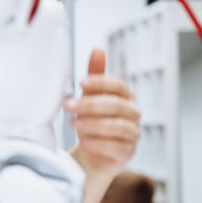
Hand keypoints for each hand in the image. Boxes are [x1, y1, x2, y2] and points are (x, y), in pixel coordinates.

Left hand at [63, 48, 139, 177]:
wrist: (90, 153)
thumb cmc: (91, 120)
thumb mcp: (89, 97)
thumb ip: (95, 75)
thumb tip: (98, 49)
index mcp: (125, 97)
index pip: (118, 85)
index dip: (100, 83)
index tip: (80, 83)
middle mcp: (133, 114)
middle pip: (116, 105)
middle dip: (90, 105)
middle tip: (68, 105)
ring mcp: (133, 134)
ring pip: (118, 126)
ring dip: (93, 124)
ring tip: (73, 124)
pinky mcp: (128, 153)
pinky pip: (116, 147)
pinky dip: (99, 143)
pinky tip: (84, 141)